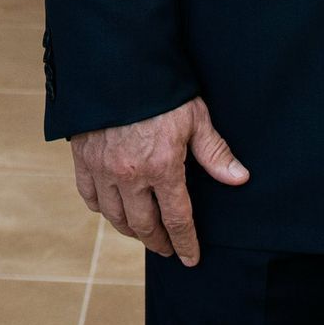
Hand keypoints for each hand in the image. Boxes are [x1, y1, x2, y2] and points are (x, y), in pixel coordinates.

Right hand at [70, 96, 247, 265]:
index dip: (185, 242)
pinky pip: (91, 198)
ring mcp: (103, 170)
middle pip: (144, 225)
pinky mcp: (84, 160)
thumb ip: (214, 152)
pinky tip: (114, 210)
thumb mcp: (195, 117)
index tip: (191, 259)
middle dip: (158, 242)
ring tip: (144, 234)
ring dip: (131, 231)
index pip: (176, 219)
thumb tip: (240, 178)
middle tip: (168, 249)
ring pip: (116, 217)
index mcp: (162, 168)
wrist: (118, 65)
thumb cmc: (162, 89)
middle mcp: (130, 176)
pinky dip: (103, 209)